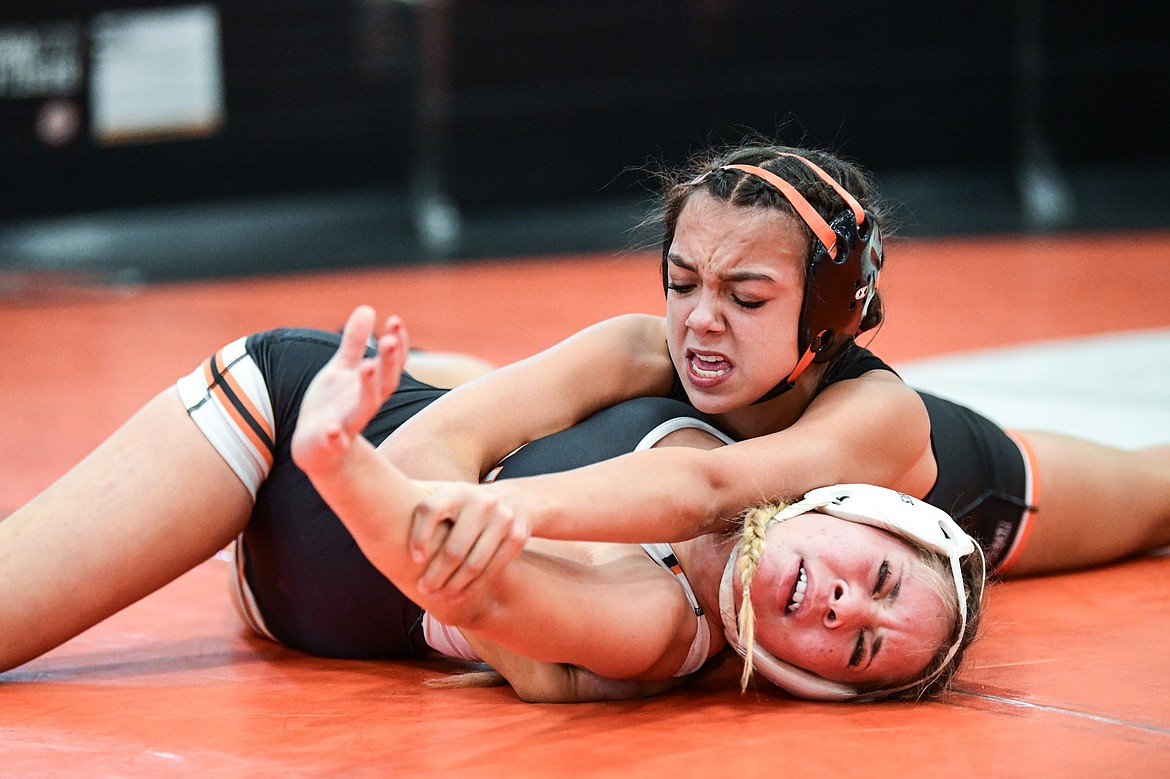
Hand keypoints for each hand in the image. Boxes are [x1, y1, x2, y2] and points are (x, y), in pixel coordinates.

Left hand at [292, 306, 409, 474]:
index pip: (390, 364)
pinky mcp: (331, 444)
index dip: (396, 345)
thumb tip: (367, 308)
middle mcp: (364, 403)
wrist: (315, 449)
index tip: (394, 320)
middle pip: (384, 382)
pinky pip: (337, 442)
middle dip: (388, 362)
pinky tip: (333, 430)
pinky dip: (337, 437)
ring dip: (368, 388)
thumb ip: (354, 343)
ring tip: (367, 366)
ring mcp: (349, 424)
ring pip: (365, 407)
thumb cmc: (332, 406)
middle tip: (388, 339)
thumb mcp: (341, 370)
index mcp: (369, 386)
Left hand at [410, 481, 530, 599]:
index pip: (430, 510)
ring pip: (475, 563)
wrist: (518, 499)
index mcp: (456, 490)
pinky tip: (460, 595)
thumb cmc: (464, 502)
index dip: (419, 535)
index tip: (413, 558)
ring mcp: (503, 518)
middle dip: (435, 575)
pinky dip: (475, 586)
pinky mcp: (518, 536)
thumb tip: (370, 493)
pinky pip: (494, 568)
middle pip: (454, 547)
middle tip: (422, 589)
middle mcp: (481, 501)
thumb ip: (415, 494)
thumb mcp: (443, 491)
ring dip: (453, 585)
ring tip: (439, 596)